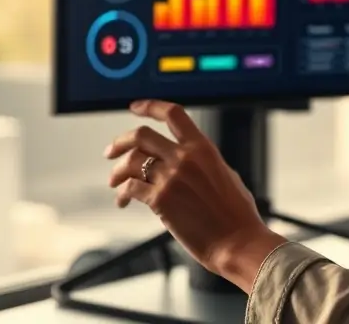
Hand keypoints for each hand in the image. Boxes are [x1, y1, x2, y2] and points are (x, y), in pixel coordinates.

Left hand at [105, 100, 285, 277]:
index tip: (135, 107)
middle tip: (111, 151)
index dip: (150, 107)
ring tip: (115, 182)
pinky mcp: (161, 201)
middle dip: (120, 142)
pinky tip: (123, 201)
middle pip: (141, 135)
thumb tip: (190, 161)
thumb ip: (204, 163)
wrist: (237, 241)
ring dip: (117, 172)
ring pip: (131, 162)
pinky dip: (123, 194)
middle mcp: (185, 158)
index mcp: (203, 148)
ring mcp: (171, 178)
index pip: (173, 114)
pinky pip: (131, 188)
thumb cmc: (237, 214)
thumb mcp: (226, 175)